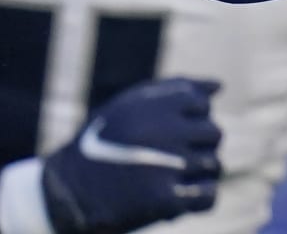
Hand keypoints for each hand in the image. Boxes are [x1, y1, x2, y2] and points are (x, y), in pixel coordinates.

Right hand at [0, 77, 221, 233]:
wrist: (66, 193)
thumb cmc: (100, 144)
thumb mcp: (128, 105)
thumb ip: (175, 89)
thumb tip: (219, 86)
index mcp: (154, 104)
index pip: (202, 104)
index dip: (188, 119)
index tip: (166, 133)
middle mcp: (164, 130)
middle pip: (213, 133)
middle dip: (197, 146)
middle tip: (170, 159)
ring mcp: (168, 166)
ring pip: (214, 164)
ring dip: (199, 174)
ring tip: (172, 179)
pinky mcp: (165, 200)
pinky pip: (208, 195)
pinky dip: (199, 198)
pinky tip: (180, 197)